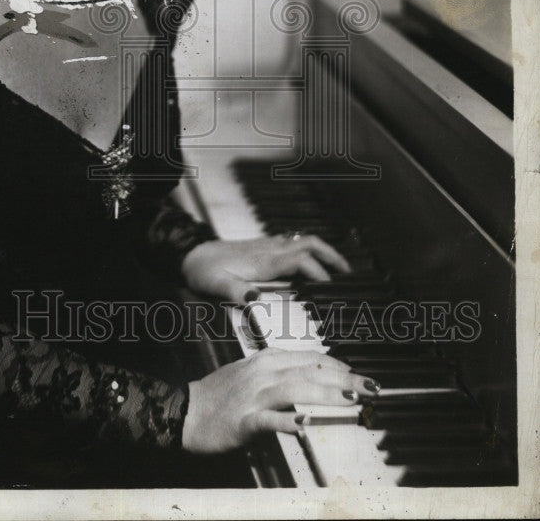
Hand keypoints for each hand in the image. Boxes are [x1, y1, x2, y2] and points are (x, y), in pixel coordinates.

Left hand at [181, 235, 350, 303]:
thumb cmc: (204, 271)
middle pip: (308, 243)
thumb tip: (255, 300)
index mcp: (263, 261)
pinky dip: (308, 248)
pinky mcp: (262, 247)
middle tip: (348, 271)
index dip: (319, 271)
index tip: (332, 285)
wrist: (191, 255)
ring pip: (302, 240)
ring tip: (337, 266)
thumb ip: (236, 292)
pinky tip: (310, 259)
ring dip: (322, 250)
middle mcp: (269, 250)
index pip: (300, 260)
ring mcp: (266, 246)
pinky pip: (292, 242)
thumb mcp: (217, 285)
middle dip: (331, 254)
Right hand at [181, 348, 375, 453]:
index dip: (339, 366)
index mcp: (266, 360)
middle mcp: (262, 373)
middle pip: (309, 371)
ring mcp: (252, 396)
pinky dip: (286, 421)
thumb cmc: (220, 395)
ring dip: (324, 394)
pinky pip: (267, 420)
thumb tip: (314, 374)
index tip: (360, 376)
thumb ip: (281, 372)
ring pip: (294, 389)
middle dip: (344, 379)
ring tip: (350, 400)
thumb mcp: (252, 374)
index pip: (310, 358)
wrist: (186, 412)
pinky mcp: (242, 421)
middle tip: (371, 388)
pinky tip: (304, 424)